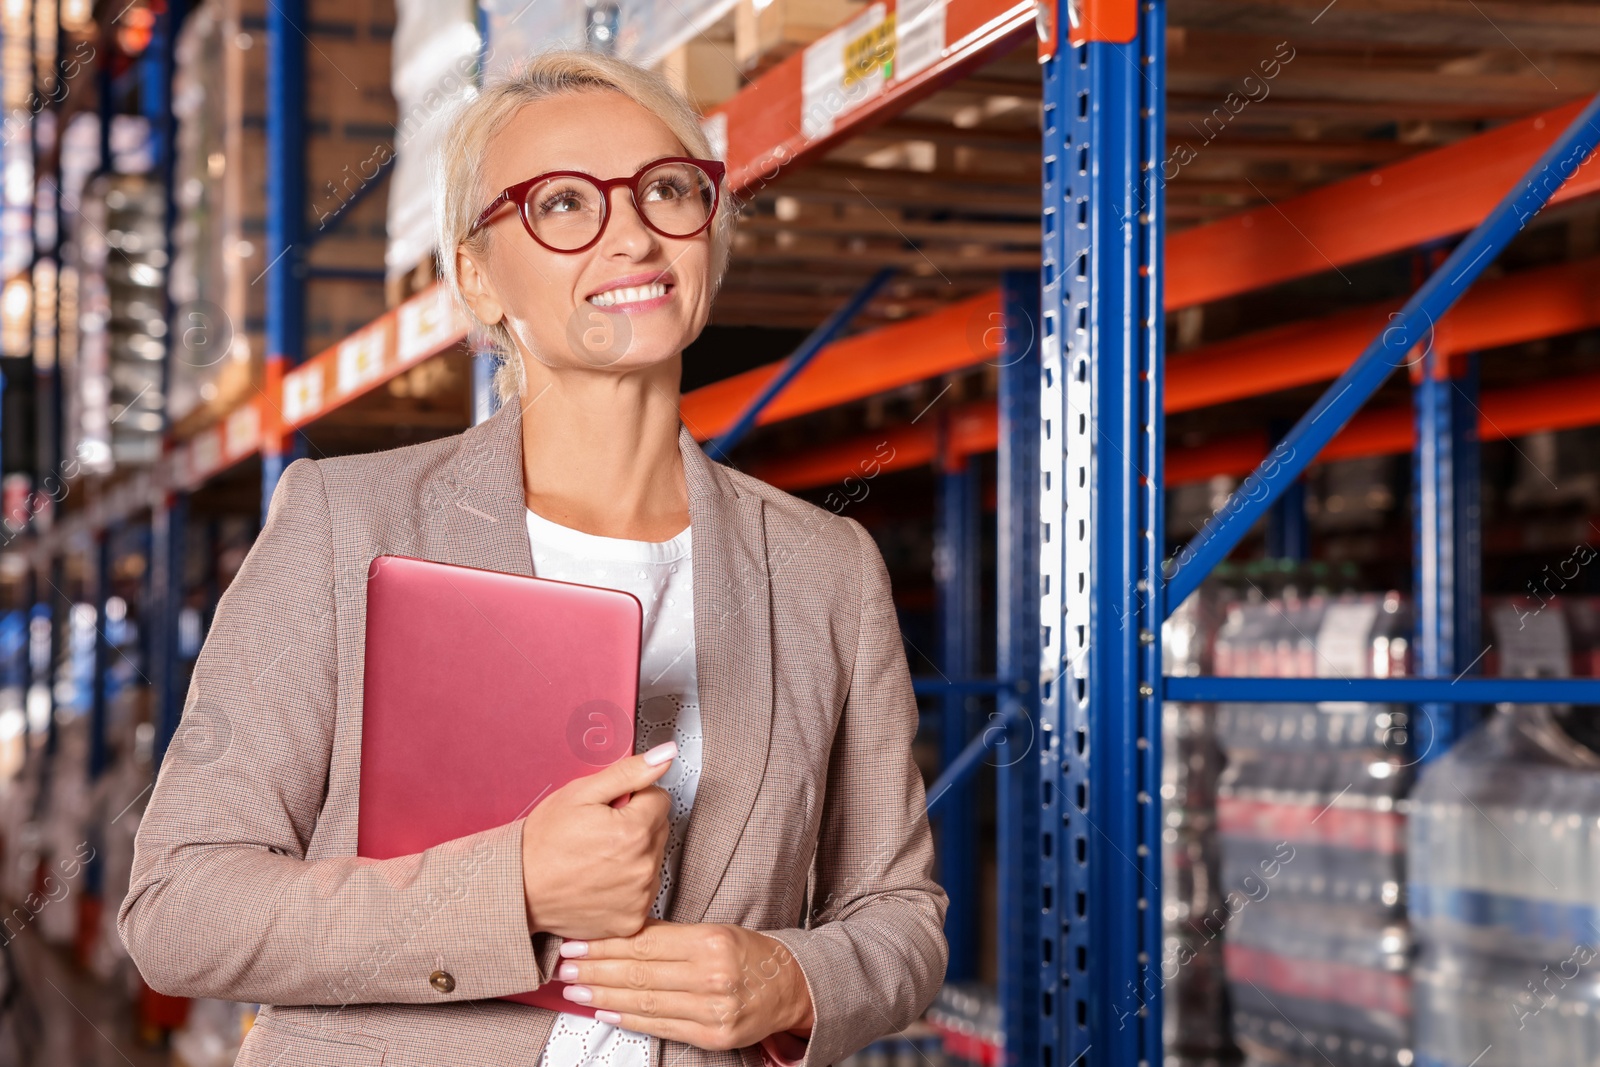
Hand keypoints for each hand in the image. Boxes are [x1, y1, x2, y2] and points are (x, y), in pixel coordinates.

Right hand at [520, 741, 676, 938]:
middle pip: (659, 829)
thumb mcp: (580, 794)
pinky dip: (628, 885)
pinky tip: (601, 880)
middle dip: (637, 825)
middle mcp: (643, 867)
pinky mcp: (631, 920)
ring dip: (634, 855)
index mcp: (634, 831)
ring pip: (653, 860)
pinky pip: (644, 891)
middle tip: (600, 832)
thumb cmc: (542, 842)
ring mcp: (639, 897)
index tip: (610, 809)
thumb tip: (666, 754)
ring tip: (597, 858)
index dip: (634, 799)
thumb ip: (629, 773)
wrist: (519, 890)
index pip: (660, 799)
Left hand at [555, 919, 814, 1051]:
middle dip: (595, 971)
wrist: (791, 987)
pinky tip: (605, 1012)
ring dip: (603, 997)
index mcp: (711, 941)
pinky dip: (628, 1019)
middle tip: (564, 967)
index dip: (605, 945)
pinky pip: (661, 1026)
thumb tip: (620, 935)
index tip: (576, 944)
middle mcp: (712, 976)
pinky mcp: (714, 1036)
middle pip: (639, 973)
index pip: (644, 944)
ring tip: (575, 989)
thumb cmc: (749, 955)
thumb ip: (671, 936)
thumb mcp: (715, 932)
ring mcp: (713, 1010)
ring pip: (645, 1002)